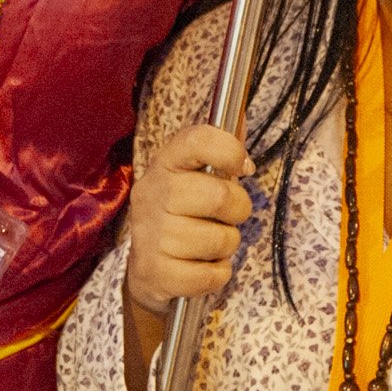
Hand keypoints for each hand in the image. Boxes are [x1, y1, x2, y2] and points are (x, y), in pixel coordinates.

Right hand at [123, 124, 251, 318]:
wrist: (148, 270)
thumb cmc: (183, 213)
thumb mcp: (196, 177)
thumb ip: (220, 151)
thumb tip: (243, 115)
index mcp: (165, 164)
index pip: (197, 139)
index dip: (229, 150)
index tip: (241, 167)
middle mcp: (152, 194)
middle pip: (220, 196)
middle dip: (238, 209)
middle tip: (227, 216)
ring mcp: (150, 235)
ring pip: (221, 240)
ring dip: (226, 245)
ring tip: (209, 243)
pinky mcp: (155, 273)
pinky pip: (212, 275)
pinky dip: (217, 274)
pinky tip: (201, 266)